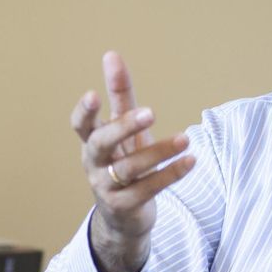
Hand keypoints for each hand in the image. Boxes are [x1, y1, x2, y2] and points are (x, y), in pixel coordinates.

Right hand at [70, 50, 195, 271]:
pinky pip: (148, 189)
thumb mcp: (122, 129)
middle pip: (102, 143)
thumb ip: (119, 95)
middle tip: (151, 113)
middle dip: (124, 127)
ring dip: (159, 152)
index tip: (94, 94)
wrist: (122, 217)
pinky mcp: (125, 206)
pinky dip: (170, 174)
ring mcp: (107, 187)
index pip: (81, 125)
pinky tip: (190, 161)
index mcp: (92, 141)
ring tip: (185, 139)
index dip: (85, 112)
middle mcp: (95, 164)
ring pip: (130, 168)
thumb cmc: (122, 162)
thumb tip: (111, 55)